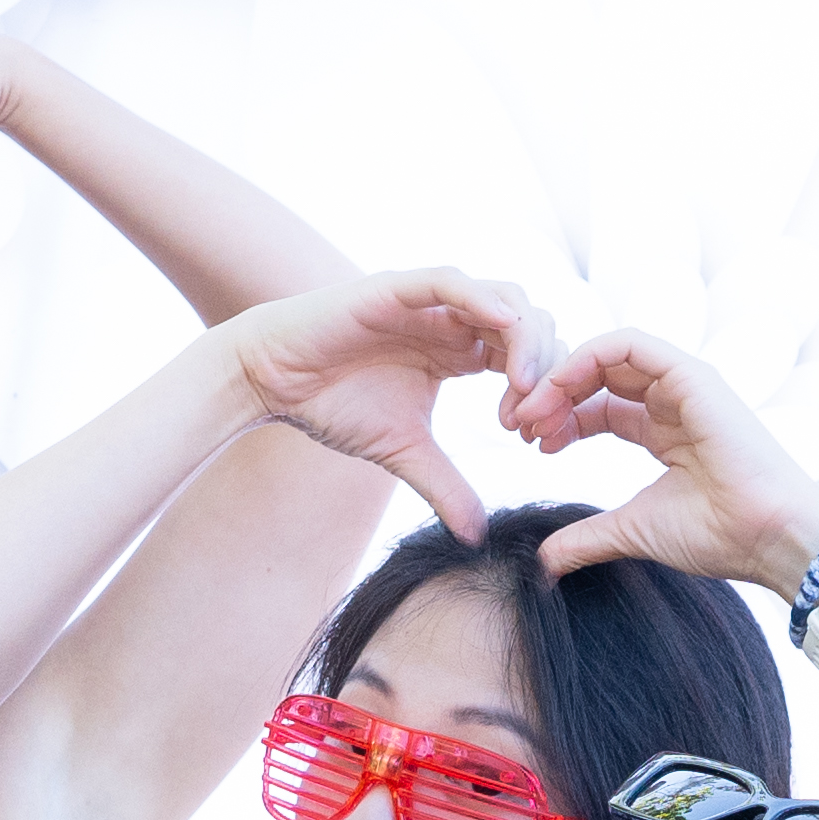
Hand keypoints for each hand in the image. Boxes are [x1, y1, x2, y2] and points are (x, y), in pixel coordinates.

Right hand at [203, 272, 549, 534]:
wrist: (273, 380)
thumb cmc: (333, 405)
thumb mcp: (403, 451)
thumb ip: (444, 485)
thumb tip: (475, 536)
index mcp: (461, 351)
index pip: (527, 356)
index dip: (542, 392)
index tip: (532, 435)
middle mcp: (454, 320)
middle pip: (530, 324)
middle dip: (545, 368)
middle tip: (531, 417)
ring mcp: (430, 301)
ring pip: (504, 299)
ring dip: (525, 339)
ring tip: (522, 386)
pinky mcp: (400, 287)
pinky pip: (454, 283)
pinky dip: (484, 299)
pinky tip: (503, 327)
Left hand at [508, 332, 818, 600]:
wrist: (769, 539)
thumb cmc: (719, 536)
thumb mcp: (633, 533)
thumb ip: (587, 539)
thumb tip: (544, 562)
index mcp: (666, 432)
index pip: (600, 407)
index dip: (561, 419)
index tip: (531, 446)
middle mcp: (675, 402)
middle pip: (598, 378)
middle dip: (551, 395)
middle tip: (517, 424)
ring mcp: (685, 385)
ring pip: (608, 355)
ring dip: (561, 376)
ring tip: (531, 411)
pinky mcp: (693, 376)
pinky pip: (630, 345)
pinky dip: (587, 357)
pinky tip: (557, 387)